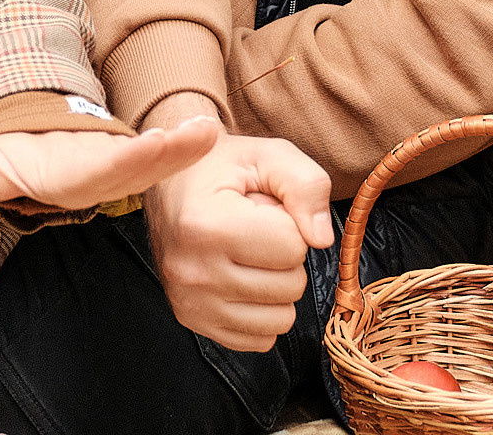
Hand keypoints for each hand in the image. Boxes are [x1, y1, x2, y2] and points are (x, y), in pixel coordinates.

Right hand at [0, 114, 218, 209]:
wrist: (33, 170)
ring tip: (214, 130)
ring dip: (187, 148)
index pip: (103, 171)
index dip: (128, 158)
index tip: (154, 146)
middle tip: (203, 138)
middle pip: (142, 170)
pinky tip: (212, 128)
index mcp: (71, 182)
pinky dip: (186, 143)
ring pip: (159, 162)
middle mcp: (103, 180)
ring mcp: (121, 170)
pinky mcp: (135, 156)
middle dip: (172, 156)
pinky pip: (165, 151)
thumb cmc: (11, 166)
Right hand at [138, 94, 334, 352]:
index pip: (293, 248)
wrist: (170, 183)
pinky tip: (242, 277)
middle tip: (257, 231)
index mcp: (206, 226)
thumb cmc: (221, 166)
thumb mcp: (268, 154)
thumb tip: (322, 240)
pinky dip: (262, 312)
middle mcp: (192, 272)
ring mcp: (190, 303)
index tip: (265, 208)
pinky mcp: (191, 321)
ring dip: (277, 286)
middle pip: (290, 286)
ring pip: (280, 319)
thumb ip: (306, 185)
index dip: (291, 224)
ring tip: (249, 253)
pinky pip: (259, 339)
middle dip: (287, 256)